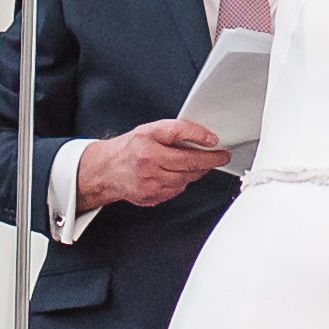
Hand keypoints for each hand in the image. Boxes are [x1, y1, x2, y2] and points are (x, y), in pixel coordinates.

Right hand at [83, 119, 230, 211]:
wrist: (107, 170)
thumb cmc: (129, 148)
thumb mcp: (150, 130)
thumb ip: (177, 130)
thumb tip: (205, 138)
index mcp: (147, 150)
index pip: (183, 147)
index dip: (204, 146)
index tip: (217, 144)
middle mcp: (148, 169)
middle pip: (188, 166)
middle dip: (209, 162)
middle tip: (221, 157)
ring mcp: (150, 187)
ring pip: (185, 180)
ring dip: (197, 172)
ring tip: (200, 163)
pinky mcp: (152, 198)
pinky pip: (177, 190)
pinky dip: (182, 181)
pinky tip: (178, 173)